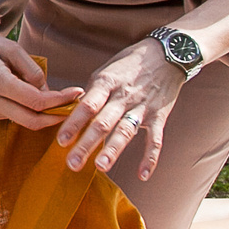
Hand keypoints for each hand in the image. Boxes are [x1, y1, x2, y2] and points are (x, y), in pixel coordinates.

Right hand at [0, 14, 78, 128]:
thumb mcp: (12, 48)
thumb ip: (32, 70)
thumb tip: (48, 92)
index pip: (35, 100)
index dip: (59, 100)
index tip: (76, 93)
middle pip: (31, 120)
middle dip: (55, 116)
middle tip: (72, 106)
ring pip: (22, 120)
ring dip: (40, 112)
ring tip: (47, 94)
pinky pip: (12, 117)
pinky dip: (24, 109)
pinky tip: (22, 94)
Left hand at [56, 38, 186, 181]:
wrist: (167, 54)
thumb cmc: (130, 64)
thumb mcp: (106, 71)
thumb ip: (92, 93)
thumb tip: (73, 112)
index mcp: (107, 83)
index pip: (87, 105)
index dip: (74, 123)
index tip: (61, 141)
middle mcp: (124, 96)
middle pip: (103, 122)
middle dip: (87, 144)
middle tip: (73, 163)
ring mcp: (143, 107)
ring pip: (126, 131)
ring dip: (113, 150)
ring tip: (100, 167)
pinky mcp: (159, 116)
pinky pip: (155, 139)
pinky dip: (150, 157)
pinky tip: (143, 175)